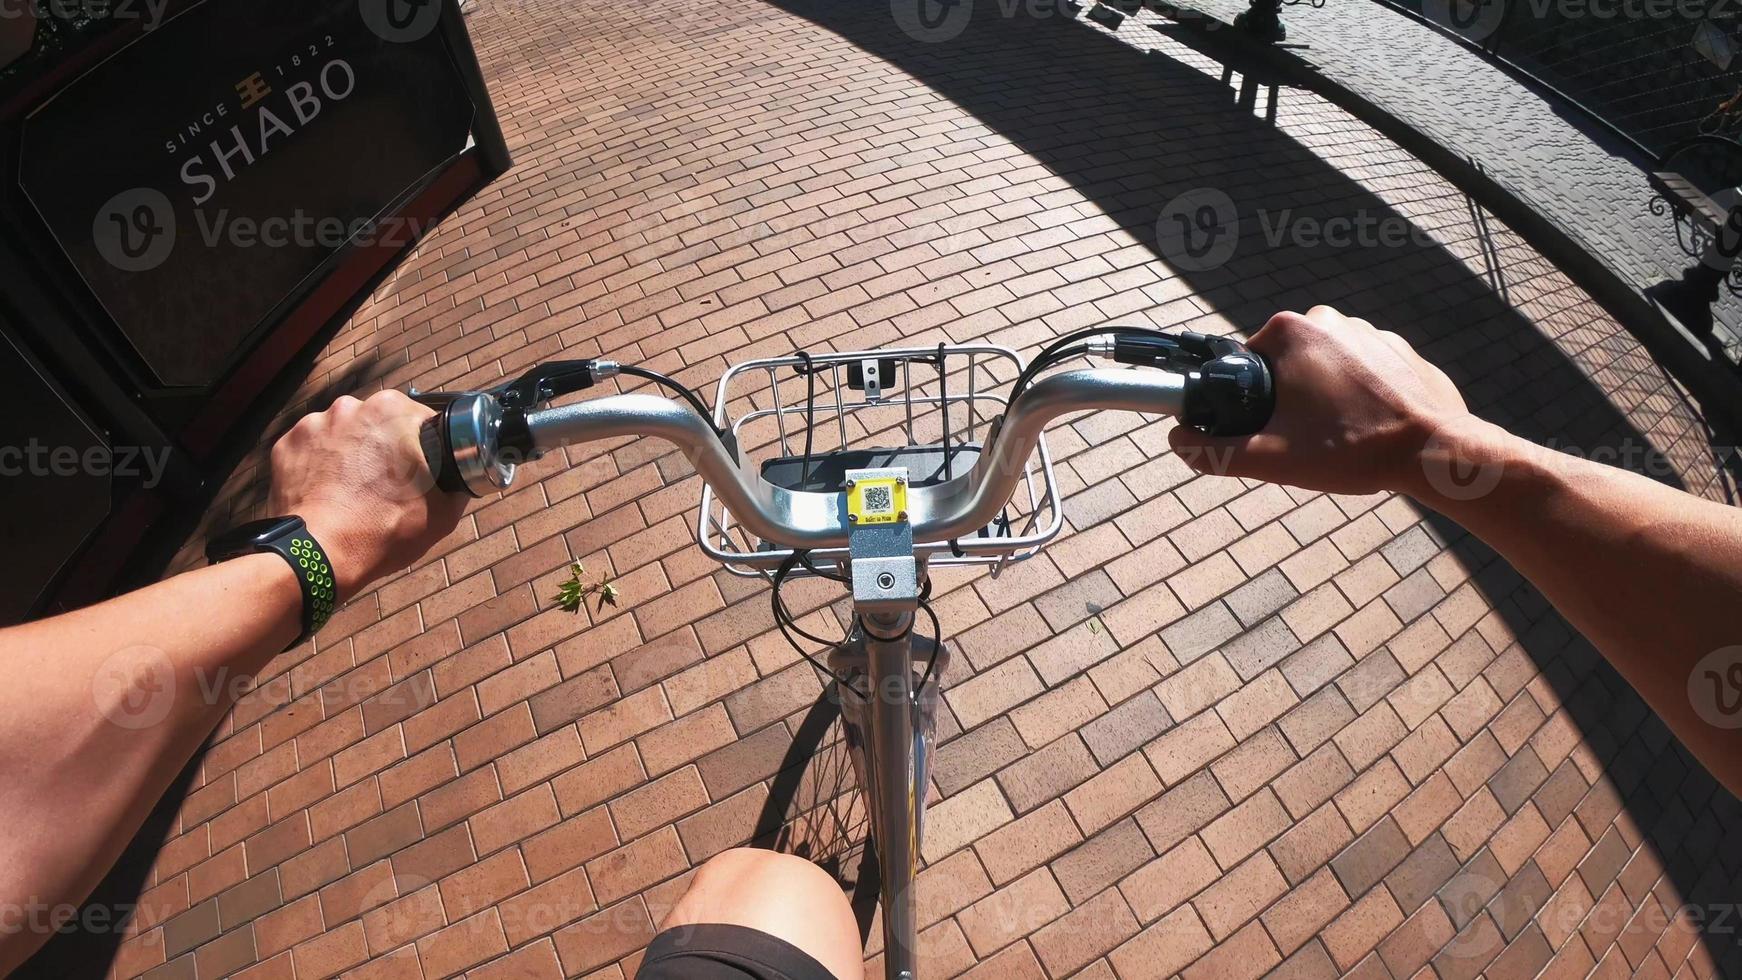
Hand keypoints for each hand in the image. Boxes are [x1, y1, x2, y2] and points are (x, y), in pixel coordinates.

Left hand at [268, 390, 467, 600]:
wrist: (320, 555)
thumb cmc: (384, 530)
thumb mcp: (444, 512)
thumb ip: (458, 485)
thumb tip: (461, 480)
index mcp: (393, 410)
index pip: (419, 418)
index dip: (423, 444)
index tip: (420, 468)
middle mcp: (350, 406)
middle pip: (377, 422)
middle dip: (384, 445)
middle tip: (387, 482)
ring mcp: (313, 423)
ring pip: (343, 433)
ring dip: (351, 453)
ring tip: (353, 490)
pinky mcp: (286, 444)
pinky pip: (312, 449)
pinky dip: (320, 465)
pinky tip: (328, 492)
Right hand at [1168, 306, 1473, 494]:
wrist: (1434, 450)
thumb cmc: (1353, 449)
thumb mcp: (1272, 457)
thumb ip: (1216, 450)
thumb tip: (1179, 442)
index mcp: (1291, 333)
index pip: (1247, 366)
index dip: (1250, 402)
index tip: (1269, 429)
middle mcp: (1329, 320)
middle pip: (1285, 367)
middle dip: (1288, 402)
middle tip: (1305, 440)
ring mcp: (1370, 331)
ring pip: (1325, 370)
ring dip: (1324, 400)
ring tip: (1341, 438)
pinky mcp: (1400, 350)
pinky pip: (1363, 373)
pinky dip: (1360, 399)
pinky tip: (1370, 429)